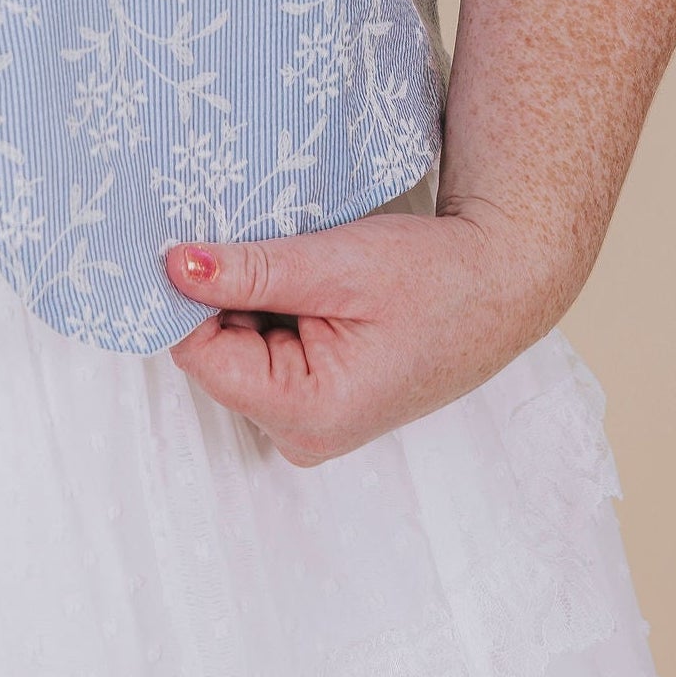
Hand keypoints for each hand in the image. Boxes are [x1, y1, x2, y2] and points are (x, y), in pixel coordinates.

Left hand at [160, 198, 581, 464]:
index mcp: (306, 414)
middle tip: (277, 251)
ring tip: (308, 270)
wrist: (503, 284)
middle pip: (214, 355)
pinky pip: (262, 351)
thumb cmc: (437, 277)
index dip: (192, 295)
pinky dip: (274, 311)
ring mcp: (307, 423)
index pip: (199, 354)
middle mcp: (301, 435)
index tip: (205, 242)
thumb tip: (173, 267)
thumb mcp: (337, 265)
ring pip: (235, 349)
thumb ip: (251, 271)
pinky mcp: (315, 401)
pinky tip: (313, 288)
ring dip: (252, 301)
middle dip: (228, 297)